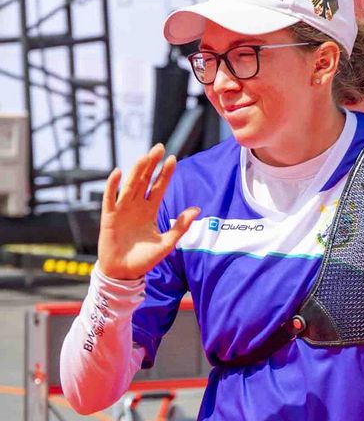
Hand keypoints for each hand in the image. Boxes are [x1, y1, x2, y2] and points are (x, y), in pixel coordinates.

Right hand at [97, 144, 199, 280]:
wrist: (124, 273)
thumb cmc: (145, 259)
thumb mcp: (168, 242)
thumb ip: (180, 226)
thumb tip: (197, 209)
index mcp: (150, 211)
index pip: (159, 187)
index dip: (165, 173)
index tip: (173, 158)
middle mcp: (136, 207)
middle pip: (145, 181)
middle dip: (152, 164)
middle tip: (159, 147)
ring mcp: (122, 210)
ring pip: (130, 185)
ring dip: (137, 170)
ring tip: (145, 156)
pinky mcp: (109, 217)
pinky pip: (110, 198)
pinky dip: (113, 185)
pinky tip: (118, 172)